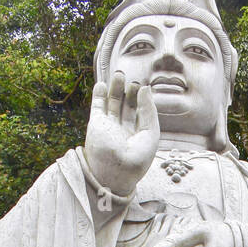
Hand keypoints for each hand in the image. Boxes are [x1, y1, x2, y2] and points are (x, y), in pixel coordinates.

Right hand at [84, 72, 159, 197]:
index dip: (142, 99)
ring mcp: (109, 127)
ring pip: (112, 103)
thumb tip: (144, 88)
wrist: (114, 171)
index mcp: (138, 135)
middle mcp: (123, 130)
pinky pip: (97, 107)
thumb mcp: (150, 133)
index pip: (140, 112)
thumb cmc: (136, 159)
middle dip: (128, 91)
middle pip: (126, 106)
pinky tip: (102, 84)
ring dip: (115, 89)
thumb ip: (149, 110)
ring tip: (119, 75)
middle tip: (131, 79)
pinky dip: (98, 95)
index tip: (143, 87)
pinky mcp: (96, 125)